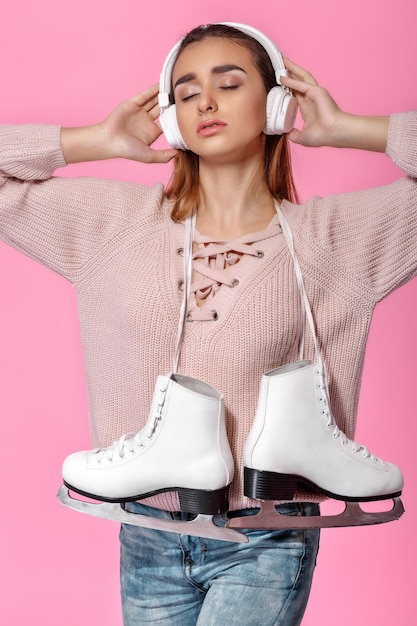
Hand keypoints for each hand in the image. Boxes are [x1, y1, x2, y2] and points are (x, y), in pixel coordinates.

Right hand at [62, 84, 178, 163]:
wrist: (109, 140)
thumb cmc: (126, 150)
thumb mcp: (149, 156)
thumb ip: (164, 156)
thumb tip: (179, 154)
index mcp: (152, 132)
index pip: (167, 123)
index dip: (175, 118)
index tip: (186, 113)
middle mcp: (147, 121)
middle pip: (162, 110)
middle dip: (171, 104)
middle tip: (182, 97)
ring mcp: (140, 112)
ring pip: (155, 101)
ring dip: (164, 95)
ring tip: (174, 88)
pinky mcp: (132, 104)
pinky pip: (145, 95)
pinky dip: (153, 90)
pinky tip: (162, 85)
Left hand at [280, 59, 388, 151]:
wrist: (334, 133)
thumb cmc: (323, 135)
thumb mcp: (302, 137)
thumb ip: (293, 134)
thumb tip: (286, 134)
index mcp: (308, 108)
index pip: (295, 93)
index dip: (287, 86)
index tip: (279, 81)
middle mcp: (311, 98)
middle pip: (298, 81)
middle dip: (289, 71)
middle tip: (280, 63)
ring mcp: (314, 93)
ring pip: (301, 77)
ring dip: (292, 68)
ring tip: (282, 60)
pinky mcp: (316, 92)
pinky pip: (301, 84)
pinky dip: (291, 80)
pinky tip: (282, 77)